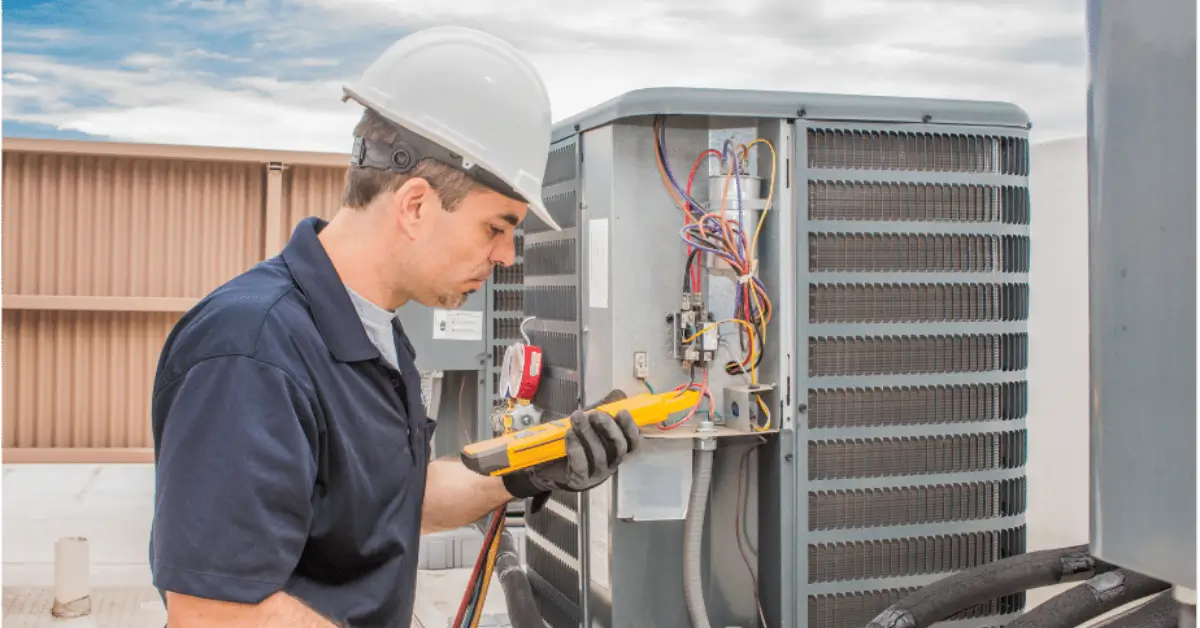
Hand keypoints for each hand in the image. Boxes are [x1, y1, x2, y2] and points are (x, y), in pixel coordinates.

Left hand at [503, 389, 640, 498]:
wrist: (547, 465)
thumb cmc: (573, 442)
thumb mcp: (590, 423)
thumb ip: (605, 408)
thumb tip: (618, 395)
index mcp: (616, 450)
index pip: (632, 443)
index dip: (630, 428)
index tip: (622, 411)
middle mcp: (610, 464)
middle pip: (619, 448)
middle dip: (609, 428)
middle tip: (595, 413)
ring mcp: (596, 474)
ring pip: (599, 455)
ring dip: (588, 433)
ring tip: (576, 417)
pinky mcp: (579, 480)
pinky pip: (581, 465)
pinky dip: (576, 448)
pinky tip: (569, 434)